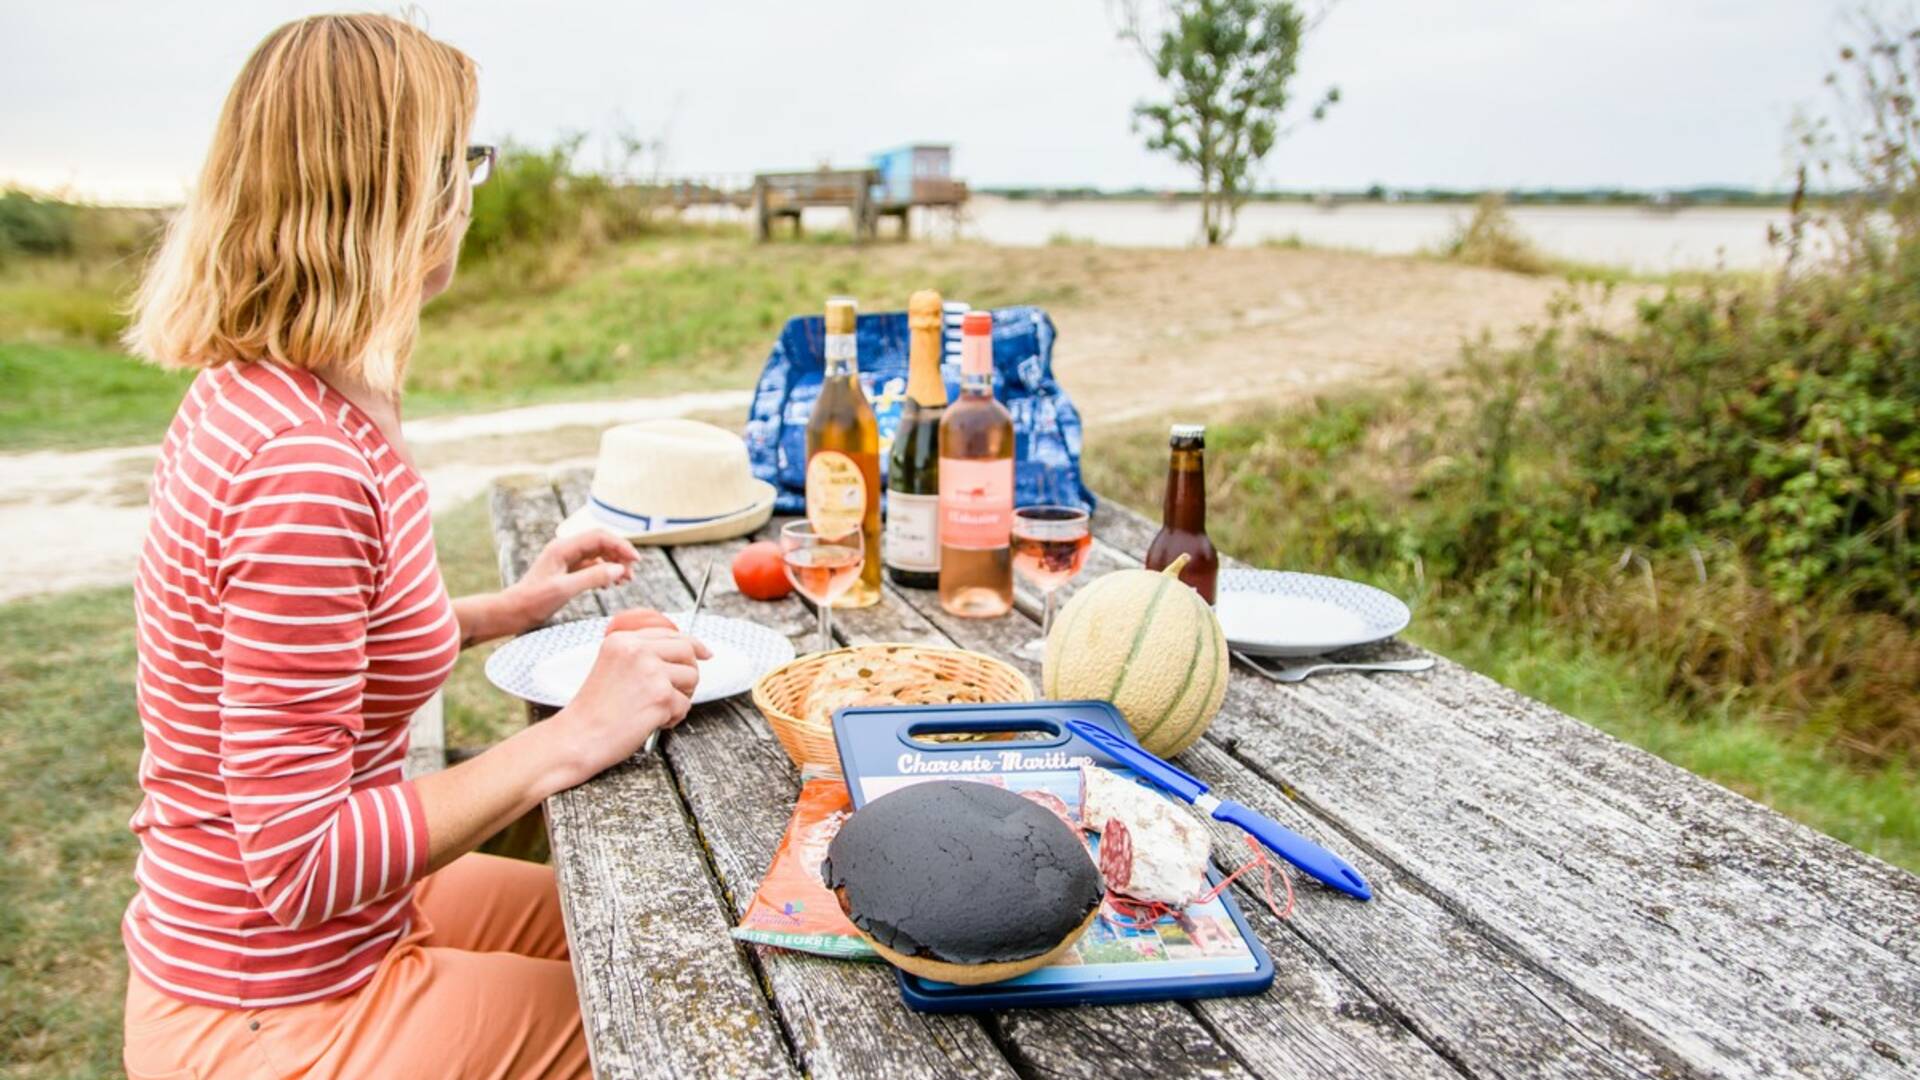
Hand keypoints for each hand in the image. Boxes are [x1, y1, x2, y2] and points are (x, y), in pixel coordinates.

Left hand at [504, 530, 640, 633]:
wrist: (513, 612)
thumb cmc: (533, 601)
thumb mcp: (565, 589)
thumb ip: (593, 577)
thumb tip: (619, 569)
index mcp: (563, 547)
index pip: (600, 537)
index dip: (621, 545)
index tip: (636, 561)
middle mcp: (565, 549)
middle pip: (601, 543)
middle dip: (619, 556)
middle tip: (631, 574)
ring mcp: (566, 560)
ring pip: (598, 555)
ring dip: (613, 565)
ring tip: (624, 581)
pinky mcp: (566, 571)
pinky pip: (591, 566)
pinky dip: (603, 573)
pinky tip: (608, 586)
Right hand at [545, 627, 712, 785]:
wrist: (578, 737)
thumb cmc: (594, 710)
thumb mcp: (612, 666)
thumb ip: (641, 655)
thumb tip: (685, 651)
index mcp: (623, 640)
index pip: (670, 632)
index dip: (693, 643)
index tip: (705, 653)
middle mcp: (637, 651)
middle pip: (687, 651)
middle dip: (689, 673)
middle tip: (677, 691)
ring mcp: (651, 672)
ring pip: (691, 678)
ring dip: (680, 697)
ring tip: (656, 709)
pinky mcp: (661, 697)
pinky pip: (684, 705)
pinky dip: (673, 718)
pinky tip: (651, 722)